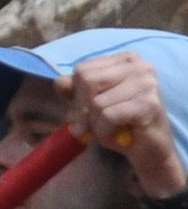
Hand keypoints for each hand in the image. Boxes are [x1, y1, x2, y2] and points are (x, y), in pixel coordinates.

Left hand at [63, 49, 187, 197]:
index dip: (74, 95)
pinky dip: (104, 131)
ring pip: (96, 102)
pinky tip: (117, 135)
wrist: (148, 149)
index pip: (82, 70)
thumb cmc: (119, 125)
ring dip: (94, 124)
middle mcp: (139, 66)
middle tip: (84, 128)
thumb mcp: (91, 105)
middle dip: (79, 110)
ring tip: (108, 129)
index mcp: (125, 60)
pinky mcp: (149, 103)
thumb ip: (75, 91)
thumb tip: (60, 82)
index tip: (80, 113)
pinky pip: (108, 116)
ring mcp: (147, 83)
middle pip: (86, 80)